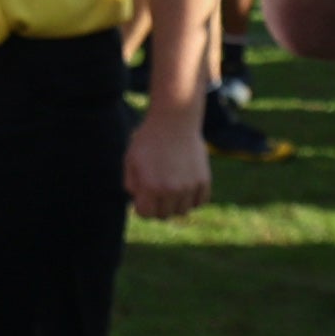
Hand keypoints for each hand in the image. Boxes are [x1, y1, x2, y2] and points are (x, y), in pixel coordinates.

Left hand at [125, 105, 211, 220]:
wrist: (174, 121)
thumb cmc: (149, 140)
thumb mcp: (130, 160)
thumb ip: (131, 184)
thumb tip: (138, 202)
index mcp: (151, 187)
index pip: (146, 214)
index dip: (142, 206)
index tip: (143, 196)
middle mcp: (172, 190)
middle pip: (164, 215)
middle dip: (157, 206)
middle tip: (156, 190)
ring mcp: (190, 186)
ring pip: (183, 211)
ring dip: (175, 203)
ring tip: (171, 187)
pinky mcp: (204, 180)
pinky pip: (200, 202)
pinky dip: (192, 198)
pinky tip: (185, 186)